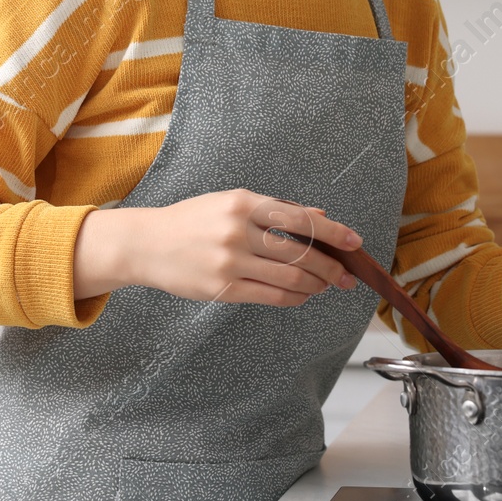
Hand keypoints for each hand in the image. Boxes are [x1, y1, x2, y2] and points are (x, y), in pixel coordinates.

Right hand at [88, 189, 362, 306]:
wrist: (147, 243)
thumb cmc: (192, 220)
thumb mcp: (230, 202)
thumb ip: (274, 208)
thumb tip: (318, 214)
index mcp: (242, 202)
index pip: (300, 219)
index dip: (332, 232)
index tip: (354, 241)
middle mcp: (238, 231)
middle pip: (300, 253)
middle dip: (330, 266)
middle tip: (345, 274)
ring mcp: (230, 261)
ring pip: (290, 279)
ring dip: (315, 285)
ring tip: (324, 286)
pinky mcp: (223, 288)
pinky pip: (271, 297)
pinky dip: (294, 299)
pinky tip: (301, 296)